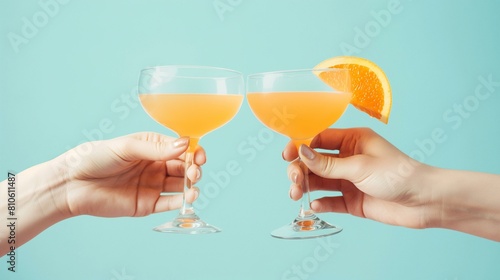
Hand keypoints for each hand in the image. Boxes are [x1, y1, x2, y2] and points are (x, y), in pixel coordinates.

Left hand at [53, 132, 205, 217]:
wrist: (72, 184)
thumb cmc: (95, 158)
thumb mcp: (127, 147)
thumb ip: (156, 148)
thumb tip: (185, 144)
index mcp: (152, 147)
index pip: (180, 148)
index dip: (193, 151)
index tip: (199, 156)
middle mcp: (155, 165)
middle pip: (183, 167)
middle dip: (193, 169)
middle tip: (194, 172)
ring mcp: (152, 186)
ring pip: (180, 185)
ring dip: (191, 186)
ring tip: (193, 187)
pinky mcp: (147, 204)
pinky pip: (169, 203)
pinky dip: (181, 202)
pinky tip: (188, 198)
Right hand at [283, 128, 431, 228]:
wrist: (423, 202)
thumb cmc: (398, 174)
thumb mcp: (360, 166)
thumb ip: (328, 163)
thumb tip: (301, 152)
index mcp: (353, 140)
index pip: (319, 139)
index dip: (301, 145)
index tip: (287, 155)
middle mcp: (349, 159)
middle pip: (315, 162)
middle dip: (301, 169)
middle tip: (295, 180)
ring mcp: (349, 180)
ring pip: (319, 181)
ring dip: (306, 187)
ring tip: (297, 194)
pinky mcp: (352, 201)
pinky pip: (330, 201)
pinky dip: (320, 203)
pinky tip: (315, 206)